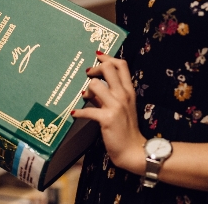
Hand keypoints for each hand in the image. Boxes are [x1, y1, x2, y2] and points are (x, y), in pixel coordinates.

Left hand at [71, 52, 145, 174]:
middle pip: (109, 69)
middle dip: (95, 69)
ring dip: (86, 91)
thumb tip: (90, 88)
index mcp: (128, 91)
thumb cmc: (125, 128)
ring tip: (84, 99)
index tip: (98, 57)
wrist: (132, 150)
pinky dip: (79, 112)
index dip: (108, 58)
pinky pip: (88, 110)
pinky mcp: (107, 118)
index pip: (121, 65)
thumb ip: (106, 96)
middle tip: (88, 75)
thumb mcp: (120, 107)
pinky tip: (74, 114)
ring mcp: (116, 106)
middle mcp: (123, 95)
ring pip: (95, 85)